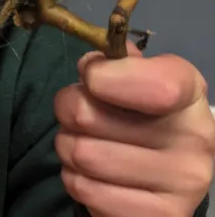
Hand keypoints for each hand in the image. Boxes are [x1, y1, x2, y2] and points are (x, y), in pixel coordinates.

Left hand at [54, 42, 214, 215]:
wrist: (168, 171)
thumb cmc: (143, 114)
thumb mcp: (137, 78)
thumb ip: (114, 63)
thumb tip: (92, 65)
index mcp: (189, 93)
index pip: (155, 86)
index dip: (102, 77)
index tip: (90, 78)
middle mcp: (195, 139)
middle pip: (86, 115)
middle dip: (68, 112)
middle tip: (81, 118)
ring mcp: (182, 184)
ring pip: (80, 154)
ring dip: (68, 148)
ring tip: (87, 146)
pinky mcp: (159, 216)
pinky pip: (83, 189)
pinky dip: (76, 180)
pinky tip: (96, 176)